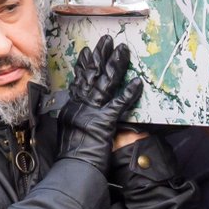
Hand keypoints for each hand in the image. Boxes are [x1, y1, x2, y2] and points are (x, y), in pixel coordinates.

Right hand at [58, 35, 142, 172]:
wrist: (72, 169)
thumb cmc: (72, 156)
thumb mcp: (70, 134)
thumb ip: (77, 122)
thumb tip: (79, 118)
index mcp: (72, 108)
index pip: (78, 81)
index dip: (84, 65)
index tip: (87, 51)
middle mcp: (80, 106)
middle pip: (91, 76)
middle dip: (100, 56)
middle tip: (108, 40)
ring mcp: (91, 112)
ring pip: (105, 83)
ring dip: (116, 66)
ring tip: (123, 51)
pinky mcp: (103, 121)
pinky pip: (118, 105)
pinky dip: (128, 94)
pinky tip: (138, 83)